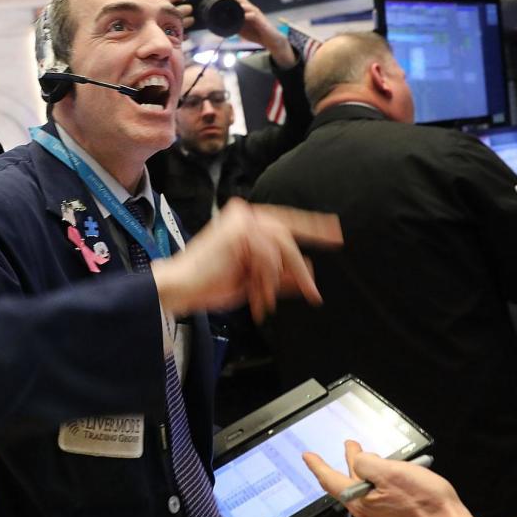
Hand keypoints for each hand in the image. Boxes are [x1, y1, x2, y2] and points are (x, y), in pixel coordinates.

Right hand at [150, 198, 340, 321]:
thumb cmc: (208, 285)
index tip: (335, 232)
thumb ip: (279, 275)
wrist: (180, 289)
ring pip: (281, 249)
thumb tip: (307, 270)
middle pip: (288, 236)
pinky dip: (264, 280)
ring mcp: (242, 221)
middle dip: (299, 270)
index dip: (312, 226)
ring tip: (262, 300)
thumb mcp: (253, 282)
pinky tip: (255, 294)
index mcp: (246, 223)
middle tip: (312, 293)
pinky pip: (269, 257)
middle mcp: (244, 216)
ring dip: (274, 281)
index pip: (286, 221)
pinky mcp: (239, 231)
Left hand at [224, 0, 295, 66]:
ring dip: (239, 3)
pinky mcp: (261, 21)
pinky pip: (253, 16)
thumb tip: (223, 22)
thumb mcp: (242, 29)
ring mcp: (257, 15)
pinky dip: (247, 16)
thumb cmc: (257, 33)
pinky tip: (243, 15)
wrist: (271, 40)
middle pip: (242, 0)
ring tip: (232, 1)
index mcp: (247, 11)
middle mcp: (252, 10)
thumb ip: (234, 24)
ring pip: (247, 6)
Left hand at [304, 441, 511, 516]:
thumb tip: (357, 460)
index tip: (308, 456)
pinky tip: (392, 481)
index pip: (331, 481)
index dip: (318, 466)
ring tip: (374, 458)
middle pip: (350, 485)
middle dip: (349, 463)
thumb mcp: (393, 472)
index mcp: (360, 501)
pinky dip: (381, 488)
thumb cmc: (426, 504)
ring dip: (367, 474)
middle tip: (351, 446)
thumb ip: (368, 463)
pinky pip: (380, 503)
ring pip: (366, 493)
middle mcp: (366, 515)